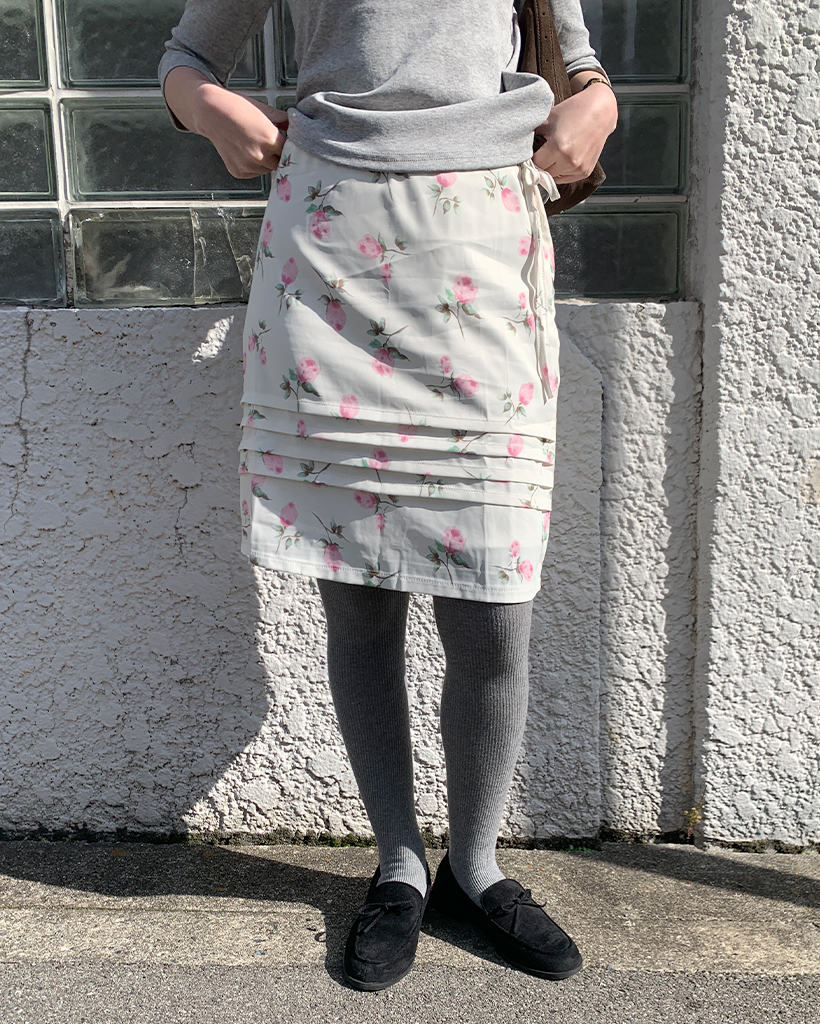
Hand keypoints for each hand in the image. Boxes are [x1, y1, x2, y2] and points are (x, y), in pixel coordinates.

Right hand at [163, 66, 287, 177]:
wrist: (211, 113)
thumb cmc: (238, 108)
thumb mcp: (264, 110)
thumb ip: (283, 121)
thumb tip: (298, 126)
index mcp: (270, 139)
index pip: (291, 152)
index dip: (290, 148)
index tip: (290, 146)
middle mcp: (259, 156)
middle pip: (280, 164)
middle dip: (278, 156)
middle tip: (272, 145)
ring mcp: (248, 166)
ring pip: (267, 170)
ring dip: (266, 162)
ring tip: (256, 145)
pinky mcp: (238, 172)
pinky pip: (254, 173)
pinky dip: (253, 166)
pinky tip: (246, 151)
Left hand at [532, 78, 617, 182]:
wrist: (601, 110)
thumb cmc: (573, 111)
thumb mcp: (548, 119)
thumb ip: (533, 134)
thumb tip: (519, 147)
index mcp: (557, 148)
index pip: (534, 164)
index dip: (529, 159)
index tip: (528, 154)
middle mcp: (569, 161)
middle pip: (543, 173)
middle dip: (539, 165)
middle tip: (539, 154)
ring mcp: (579, 168)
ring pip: (554, 178)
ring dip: (550, 169)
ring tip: (551, 155)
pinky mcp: (585, 171)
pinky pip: (565, 178)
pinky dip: (560, 172)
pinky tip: (561, 158)